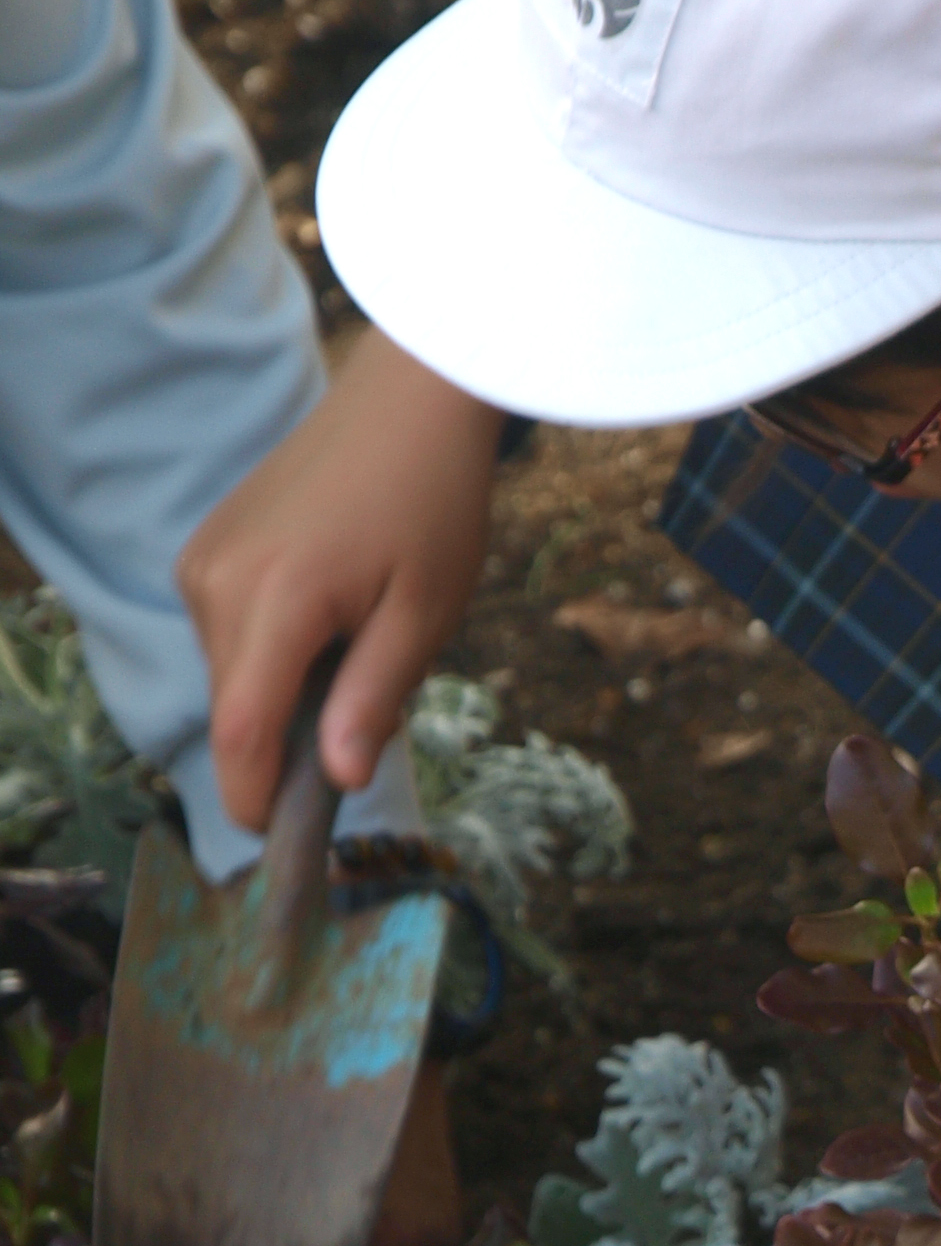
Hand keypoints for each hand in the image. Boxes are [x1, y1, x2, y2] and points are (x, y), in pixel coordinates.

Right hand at [178, 326, 504, 826]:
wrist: (409, 403)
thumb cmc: (432, 503)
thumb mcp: (424, 614)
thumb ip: (373, 698)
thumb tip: (338, 778)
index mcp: (275, 602)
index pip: (242, 731)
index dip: (255, 797)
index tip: (283, 842)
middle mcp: (218, 582)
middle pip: (238, 708)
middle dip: (292, 739)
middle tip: (372, 717)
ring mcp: (204, 560)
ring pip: (234, 673)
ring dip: (288, 688)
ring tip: (364, 639)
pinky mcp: (207, 547)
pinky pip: (232, 631)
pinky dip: (276, 649)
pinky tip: (335, 611)